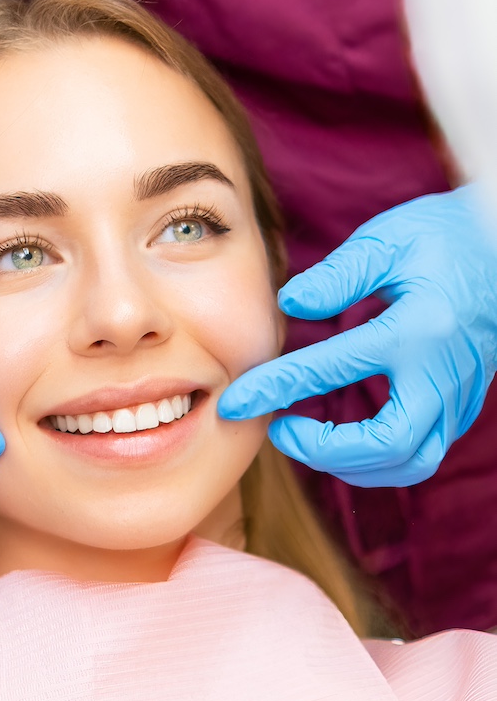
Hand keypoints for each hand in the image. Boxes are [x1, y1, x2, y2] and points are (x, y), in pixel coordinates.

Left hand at [218, 186, 496, 485]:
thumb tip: (290, 305)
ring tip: (305, 439)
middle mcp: (444, 373)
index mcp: (418, 328)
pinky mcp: (463, 405)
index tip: (237, 400)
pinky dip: (377, 458)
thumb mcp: (386, 240)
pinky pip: (422, 451)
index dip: (276, 388)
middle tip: (280, 430)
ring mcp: (460, 395)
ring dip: (352, 464)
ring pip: (412, 461)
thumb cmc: (443, 236)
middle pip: (389, 444)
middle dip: (325, 450)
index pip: (333, 369)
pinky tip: (341, 439)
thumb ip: (337, 276)